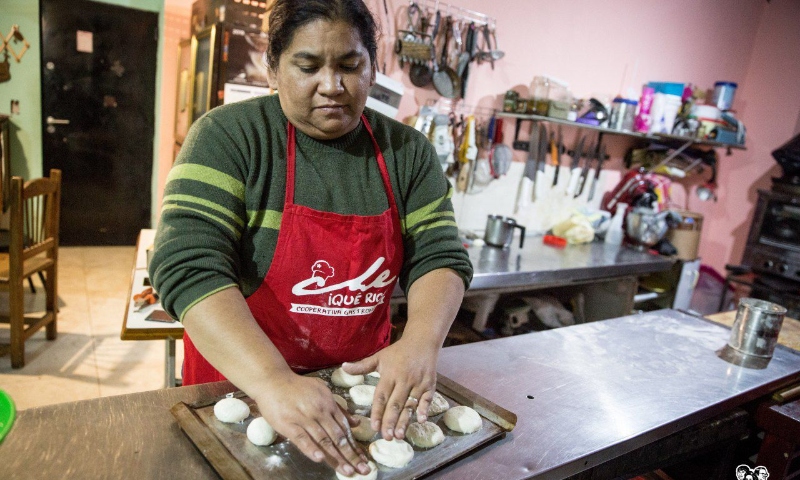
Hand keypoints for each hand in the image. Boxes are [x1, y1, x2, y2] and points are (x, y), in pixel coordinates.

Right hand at [252, 372, 370, 476]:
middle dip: (351, 455)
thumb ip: (339, 408)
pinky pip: (302, 438)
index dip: (355, 445)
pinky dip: (311, 449)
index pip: (345, 429)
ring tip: (347, 470)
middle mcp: (319, 412)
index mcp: (329, 404)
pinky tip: (320, 459)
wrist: (273, 380)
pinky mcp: (288, 424)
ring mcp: (304, 418)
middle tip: (362, 469)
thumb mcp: (322, 391)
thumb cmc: (298, 387)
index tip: (364, 459)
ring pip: (323, 440)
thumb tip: (356, 423)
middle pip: (338, 437)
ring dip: (336, 457)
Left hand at [343, 336, 438, 440]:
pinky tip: (421, 420)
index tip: (374, 427)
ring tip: (399, 435)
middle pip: (395, 403)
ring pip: (410, 404)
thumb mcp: (379, 357)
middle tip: (386, 437)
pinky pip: (427, 398)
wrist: (422, 341)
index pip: (381, 396)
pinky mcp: (430, 385)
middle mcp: (403, 380)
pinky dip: (424, 409)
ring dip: (405, 420)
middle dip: (390, 421)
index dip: (377, 412)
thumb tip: (343, 367)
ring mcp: (417, 383)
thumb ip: (362, 366)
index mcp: (389, 375)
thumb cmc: (398, 352)